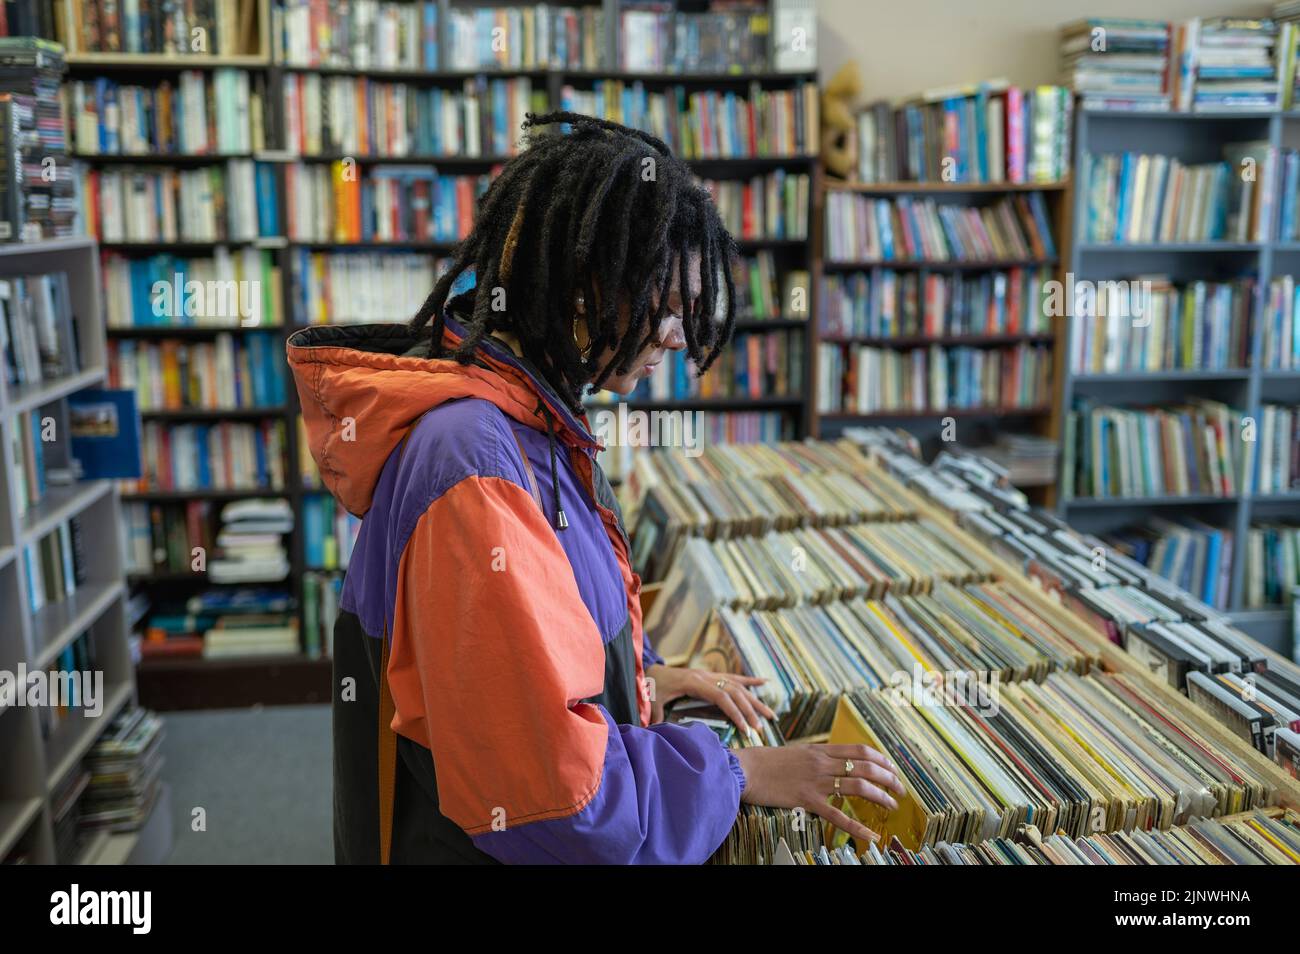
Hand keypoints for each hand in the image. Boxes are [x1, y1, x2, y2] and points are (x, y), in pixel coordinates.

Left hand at [645, 664, 774, 737]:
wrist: (651, 670)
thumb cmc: (652, 687)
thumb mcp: (653, 701)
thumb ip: (657, 715)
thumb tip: (658, 731)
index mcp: (693, 682)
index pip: (720, 696)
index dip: (734, 712)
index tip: (744, 728)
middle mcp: (706, 676)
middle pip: (734, 692)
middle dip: (749, 710)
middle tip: (760, 728)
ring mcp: (710, 674)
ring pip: (738, 686)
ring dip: (755, 700)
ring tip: (770, 715)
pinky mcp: (712, 675)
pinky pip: (734, 677)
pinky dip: (750, 681)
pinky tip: (766, 682)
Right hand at [733, 743, 903, 843]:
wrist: (744, 769)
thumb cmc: (765, 762)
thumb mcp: (795, 752)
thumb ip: (815, 756)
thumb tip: (832, 761)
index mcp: (820, 750)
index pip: (860, 750)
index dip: (881, 759)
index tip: (892, 769)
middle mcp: (822, 763)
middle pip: (866, 767)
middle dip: (889, 778)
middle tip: (900, 790)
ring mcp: (816, 781)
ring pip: (858, 786)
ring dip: (881, 796)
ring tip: (891, 806)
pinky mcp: (807, 800)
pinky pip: (837, 815)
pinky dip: (857, 827)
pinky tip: (871, 835)